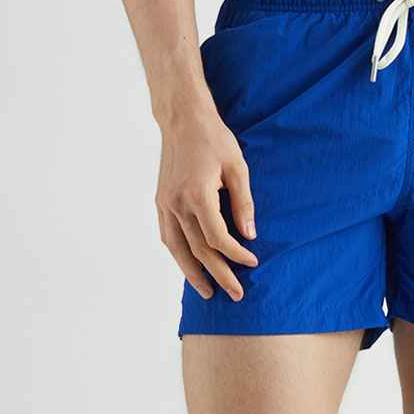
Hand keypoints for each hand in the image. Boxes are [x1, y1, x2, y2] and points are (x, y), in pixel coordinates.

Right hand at [156, 108, 258, 300]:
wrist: (182, 119)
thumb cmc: (214, 139)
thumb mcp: (237, 167)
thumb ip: (243, 202)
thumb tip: (249, 235)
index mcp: (197, 194)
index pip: (218, 238)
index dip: (236, 254)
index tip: (253, 261)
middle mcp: (177, 203)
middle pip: (198, 250)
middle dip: (219, 274)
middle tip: (237, 293)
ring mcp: (165, 204)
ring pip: (178, 249)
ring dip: (193, 273)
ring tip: (208, 291)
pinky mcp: (160, 201)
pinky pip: (167, 236)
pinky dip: (178, 254)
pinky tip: (189, 266)